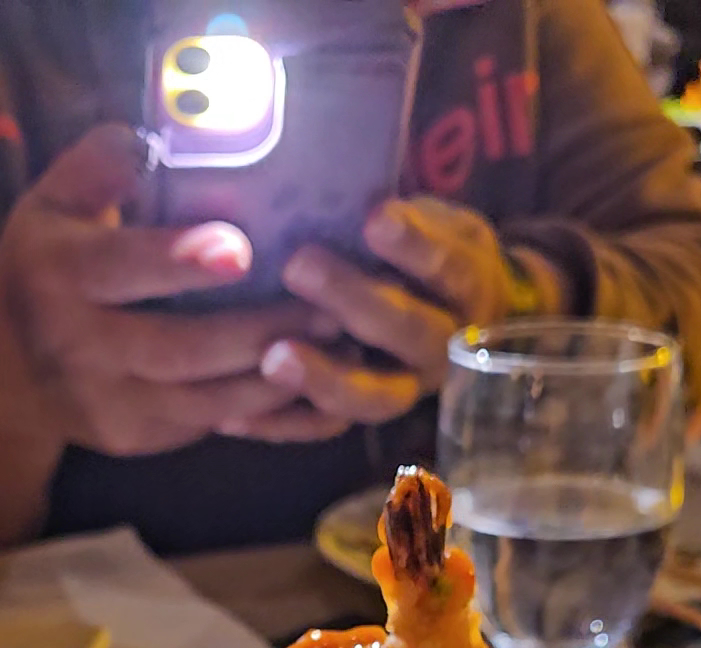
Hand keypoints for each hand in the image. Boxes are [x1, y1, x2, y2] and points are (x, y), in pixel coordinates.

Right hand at [0, 123, 340, 462]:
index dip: (179, 261)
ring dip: (274, 377)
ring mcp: (108, 403)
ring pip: (203, 400)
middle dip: (258, 330)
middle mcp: (79, 346)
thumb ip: (98, 167)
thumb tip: (151, 136)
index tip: (240, 249)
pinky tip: (305, 384)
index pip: (121, 269)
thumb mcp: (51, 205)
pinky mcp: (134, 439)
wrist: (2, 374)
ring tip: (331, 347)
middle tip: (328, 309)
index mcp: (57, 274)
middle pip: (179, 347)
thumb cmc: (43, 270)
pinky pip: (205, 427)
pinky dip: (259, 409)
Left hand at [261, 197, 567, 426]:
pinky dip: (281, 424)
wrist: (460, 319)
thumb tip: (346, 162)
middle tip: (299, 266)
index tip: (374, 218)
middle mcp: (442, 347)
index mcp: (466, 290)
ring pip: (373, 398)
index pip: (449, 269)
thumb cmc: (430, 253)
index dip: (416, 248)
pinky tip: (233, 415)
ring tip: (271, 357)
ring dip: (321, 378)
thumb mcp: (438, 220)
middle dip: (356, 303)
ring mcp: (405, 387)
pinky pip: (325, 431)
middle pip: (409, 336)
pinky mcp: (363, 413)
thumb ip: (406, 212)